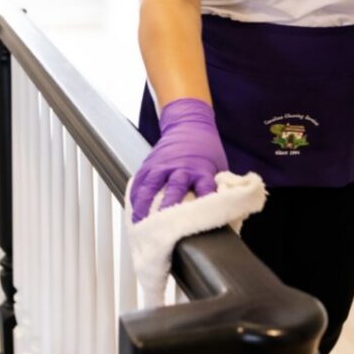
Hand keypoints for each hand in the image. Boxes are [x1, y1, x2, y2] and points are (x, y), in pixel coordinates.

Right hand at [128, 97, 228, 222]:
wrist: (189, 124)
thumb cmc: (206, 150)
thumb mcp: (218, 167)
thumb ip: (216, 189)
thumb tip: (222, 215)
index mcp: (202, 169)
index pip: (205, 188)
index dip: (203, 204)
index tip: (200, 220)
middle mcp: (181, 167)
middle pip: (174, 189)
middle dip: (168, 209)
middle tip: (163, 229)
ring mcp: (163, 165)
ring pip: (150, 187)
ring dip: (144, 206)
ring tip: (140, 224)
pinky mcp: (149, 164)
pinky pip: (139, 182)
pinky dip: (134, 197)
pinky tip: (132, 210)